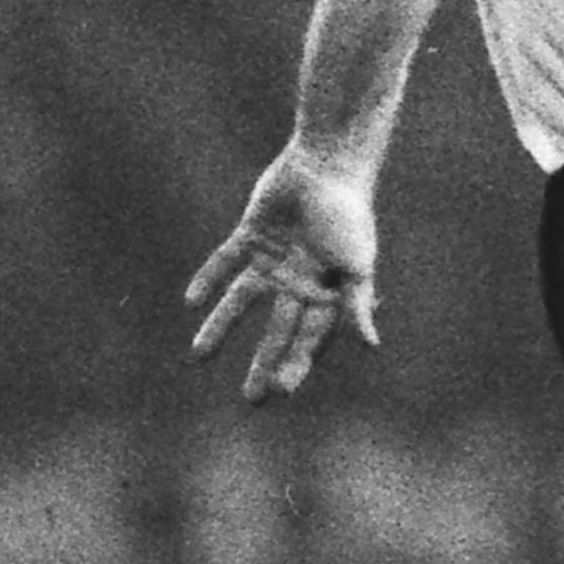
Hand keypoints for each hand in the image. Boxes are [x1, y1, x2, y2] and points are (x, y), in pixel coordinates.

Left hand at [185, 148, 382, 402]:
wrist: (328, 164)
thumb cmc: (348, 216)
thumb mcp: (357, 266)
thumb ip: (358, 305)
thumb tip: (372, 347)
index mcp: (328, 291)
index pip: (310, 337)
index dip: (296, 364)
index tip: (280, 391)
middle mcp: (300, 281)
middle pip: (278, 330)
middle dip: (264, 363)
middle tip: (252, 399)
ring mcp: (273, 259)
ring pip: (243, 300)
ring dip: (221, 327)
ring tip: (197, 356)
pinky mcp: (251, 236)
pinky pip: (226, 262)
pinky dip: (209, 279)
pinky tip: (190, 302)